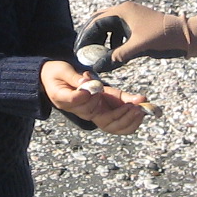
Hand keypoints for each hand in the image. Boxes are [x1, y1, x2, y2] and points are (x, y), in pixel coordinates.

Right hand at [40, 60, 154, 134]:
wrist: (54, 82)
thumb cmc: (58, 74)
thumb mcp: (63, 70)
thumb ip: (76, 77)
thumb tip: (88, 81)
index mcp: (64, 100)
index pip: (76, 102)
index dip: (87, 98)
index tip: (99, 90)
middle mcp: (81, 111)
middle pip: (100, 120)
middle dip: (119, 114)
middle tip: (132, 106)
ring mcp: (93, 113)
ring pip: (112, 126)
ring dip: (128, 119)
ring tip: (140, 109)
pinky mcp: (102, 111)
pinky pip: (117, 124)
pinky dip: (131, 121)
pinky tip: (141, 110)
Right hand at [79, 2, 196, 68]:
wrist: (184, 35)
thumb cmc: (162, 37)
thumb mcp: (137, 48)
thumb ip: (116, 57)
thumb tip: (98, 67)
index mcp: (123, 11)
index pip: (96, 22)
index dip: (86, 36)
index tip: (79, 49)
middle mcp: (125, 11)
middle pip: (99, 21)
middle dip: (91, 36)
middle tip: (83, 51)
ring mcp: (131, 16)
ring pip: (109, 26)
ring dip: (102, 39)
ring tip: (97, 54)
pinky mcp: (137, 24)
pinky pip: (118, 31)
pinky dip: (113, 41)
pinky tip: (113, 53)